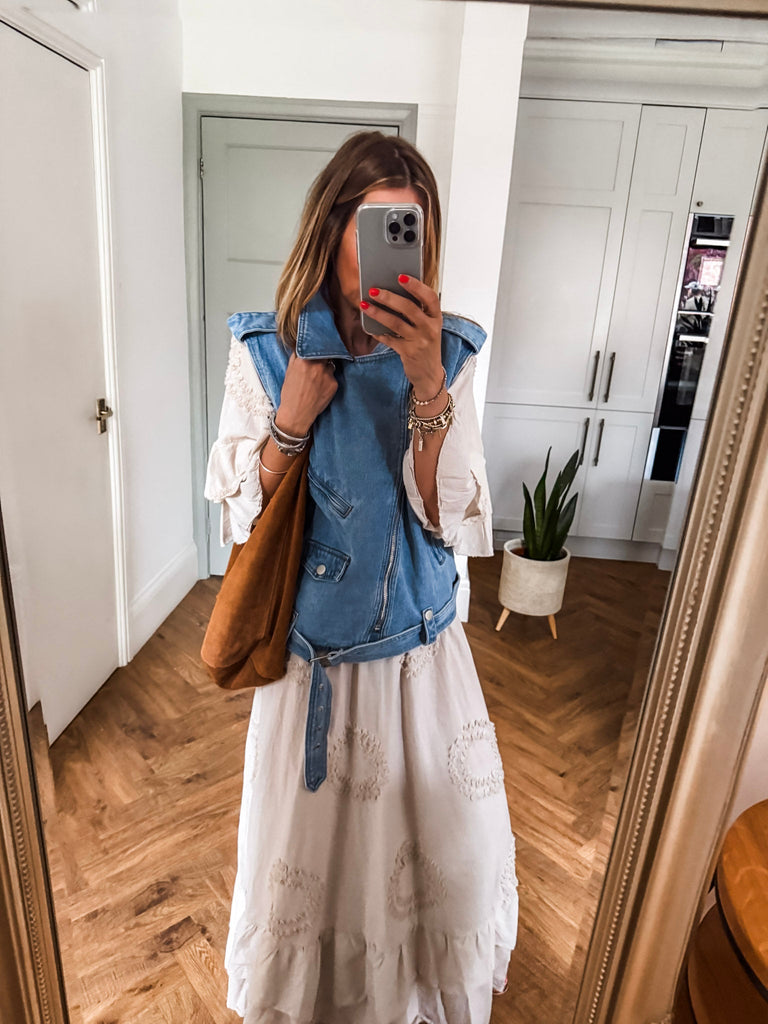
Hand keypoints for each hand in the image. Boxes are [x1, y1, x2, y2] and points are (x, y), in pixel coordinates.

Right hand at [276, 351, 337, 435]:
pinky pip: (333, 378)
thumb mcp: (289, 371)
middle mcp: (318, 364)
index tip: (316, 346)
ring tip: (317, 379)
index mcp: (304, 359)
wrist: (297, 414)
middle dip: (322, 357)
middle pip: (325, 353)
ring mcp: (327, 374)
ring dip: (326, 369)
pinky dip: (328, 381)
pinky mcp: (334, 384)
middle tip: (317, 364)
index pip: (315, 345)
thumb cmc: (290, 393)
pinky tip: (320, 389)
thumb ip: (297, 357)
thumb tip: (302, 346)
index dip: (316, 347)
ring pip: (330, 365)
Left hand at [361, 276, 443, 398]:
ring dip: (378, 313)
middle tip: (373, 289)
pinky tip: (369, 327)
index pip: (429, 297)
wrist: (430, 374)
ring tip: (364, 305)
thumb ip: (417, 313)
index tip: (401, 277)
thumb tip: (391, 293)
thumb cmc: (426, 345)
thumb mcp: (428, 327)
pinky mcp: (408, 352)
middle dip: (389, 297)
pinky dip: (378, 333)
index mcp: (436, 318)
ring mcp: (420, 341)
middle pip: (409, 308)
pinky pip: (389, 340)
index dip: (416, 286)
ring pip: (396, 323)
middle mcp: (430, 328)